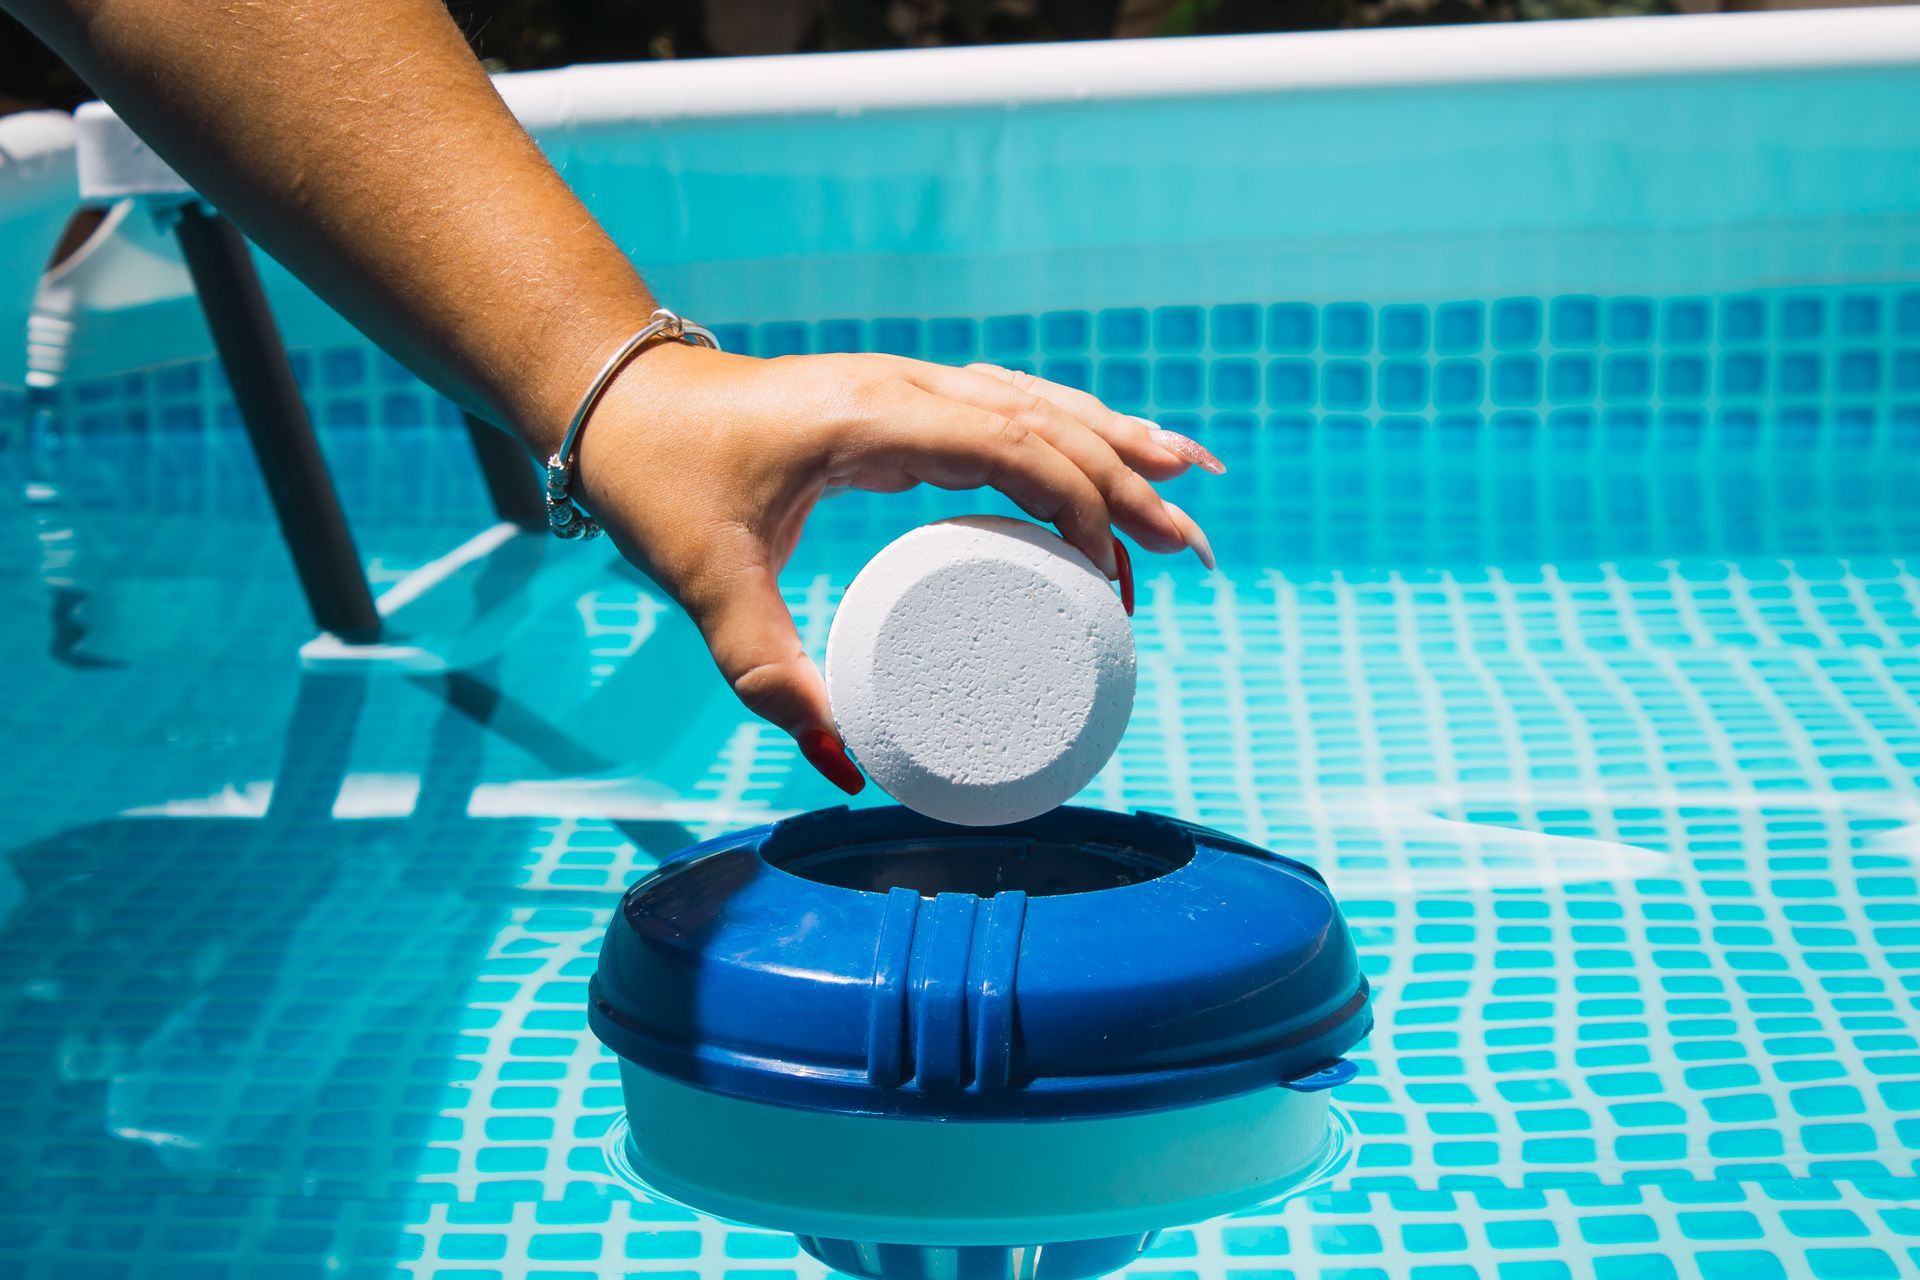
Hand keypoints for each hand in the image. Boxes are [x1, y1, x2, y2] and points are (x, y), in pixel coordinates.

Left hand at [573, 340, 1221, 793]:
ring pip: (1039, 402)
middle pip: (1049, 423)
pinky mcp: (899, 402)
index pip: (1015, 448)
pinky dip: (1070, 424)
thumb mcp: (710, 582)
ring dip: (1117, 441)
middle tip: (1192, 551)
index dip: (1083, 505)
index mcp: (875, 420)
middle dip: (1130, 485)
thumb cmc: (660, 480)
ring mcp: (906, 387)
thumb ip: (768, 672)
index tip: (1118, 578)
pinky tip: (1109, 445)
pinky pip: (1009, 403)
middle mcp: (905, 389)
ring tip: (1194, 478)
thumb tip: (844, 761)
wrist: (619, 401)